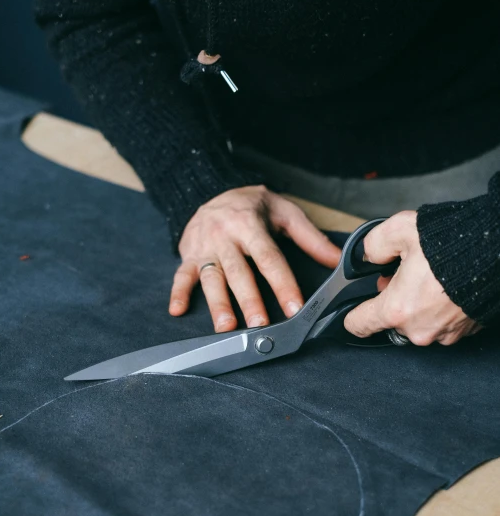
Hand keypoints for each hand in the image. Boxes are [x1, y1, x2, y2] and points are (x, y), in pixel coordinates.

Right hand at [169, 185, 341, 331]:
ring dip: (217, 303)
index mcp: (250, 225)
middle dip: (249, 300)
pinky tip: (177, 310)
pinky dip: (177, 293)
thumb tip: (337, 260)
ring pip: (211, 278)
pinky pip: (181, 275)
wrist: (210, 188)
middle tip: (260, 323)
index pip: (269, 258)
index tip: (294, 306)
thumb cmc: (252, 205)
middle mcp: (225, 237)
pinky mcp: (188, 255)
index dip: (282, 283)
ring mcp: (204, 248)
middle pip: (239, 272)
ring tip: (226, 326)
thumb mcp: (284, 212)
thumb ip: (310, 238)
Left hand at [344, 211, 479, 345]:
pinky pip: (442, 323)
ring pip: (418, 322)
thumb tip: (368, 256)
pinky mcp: (463, 331)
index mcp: (397, 310)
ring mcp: (443, 334)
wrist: (497, 249)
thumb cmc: (452, 243)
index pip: (358, 325)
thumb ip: (373, 245)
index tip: (354, 308)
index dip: (352, 314)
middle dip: (393, 300)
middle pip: (391, 321)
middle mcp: (418, 329)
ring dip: (419, 305)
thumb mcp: (400, 229)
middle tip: (405, 276)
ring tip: (430, 279)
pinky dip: (441, 308)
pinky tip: (447, 287)